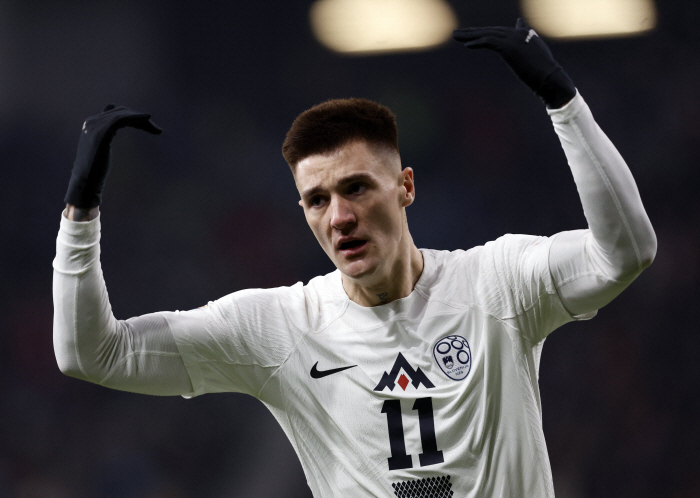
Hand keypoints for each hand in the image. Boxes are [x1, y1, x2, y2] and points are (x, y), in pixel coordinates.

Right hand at [64, 105, 161, 208]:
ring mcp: (95, 126)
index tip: (149, 127)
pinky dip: (136, 118)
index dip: (134, 118)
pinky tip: (148, 119)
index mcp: (92, 123)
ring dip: (142, 120)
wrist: (85, 181)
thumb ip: (107, 135)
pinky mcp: (102, 133)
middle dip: (140, 119)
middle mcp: (92, 121)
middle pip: (122, 112)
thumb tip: (113, 129)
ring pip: (123, 115)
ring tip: (157, 130)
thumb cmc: (95, 168)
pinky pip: (121, 120)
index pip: (116, 114)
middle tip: (158, 131)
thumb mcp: (102, 147)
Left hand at [453, 18, 575, 108]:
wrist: (550, 77)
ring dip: (470, 35)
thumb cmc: (544, 70)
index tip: (471, 33)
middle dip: (472, 32)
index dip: (484, 32)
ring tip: (456, 36)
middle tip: (457, 33)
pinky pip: (489, 42)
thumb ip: (528, 38)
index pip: (499, 31)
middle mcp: (518, 33)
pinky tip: (466, 45)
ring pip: (487, 34)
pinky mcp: (510, 47)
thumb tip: (523, 27)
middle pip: (490, 31)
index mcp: (524, 34)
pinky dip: (477, 42)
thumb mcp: (535, 52)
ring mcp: (514, 39)